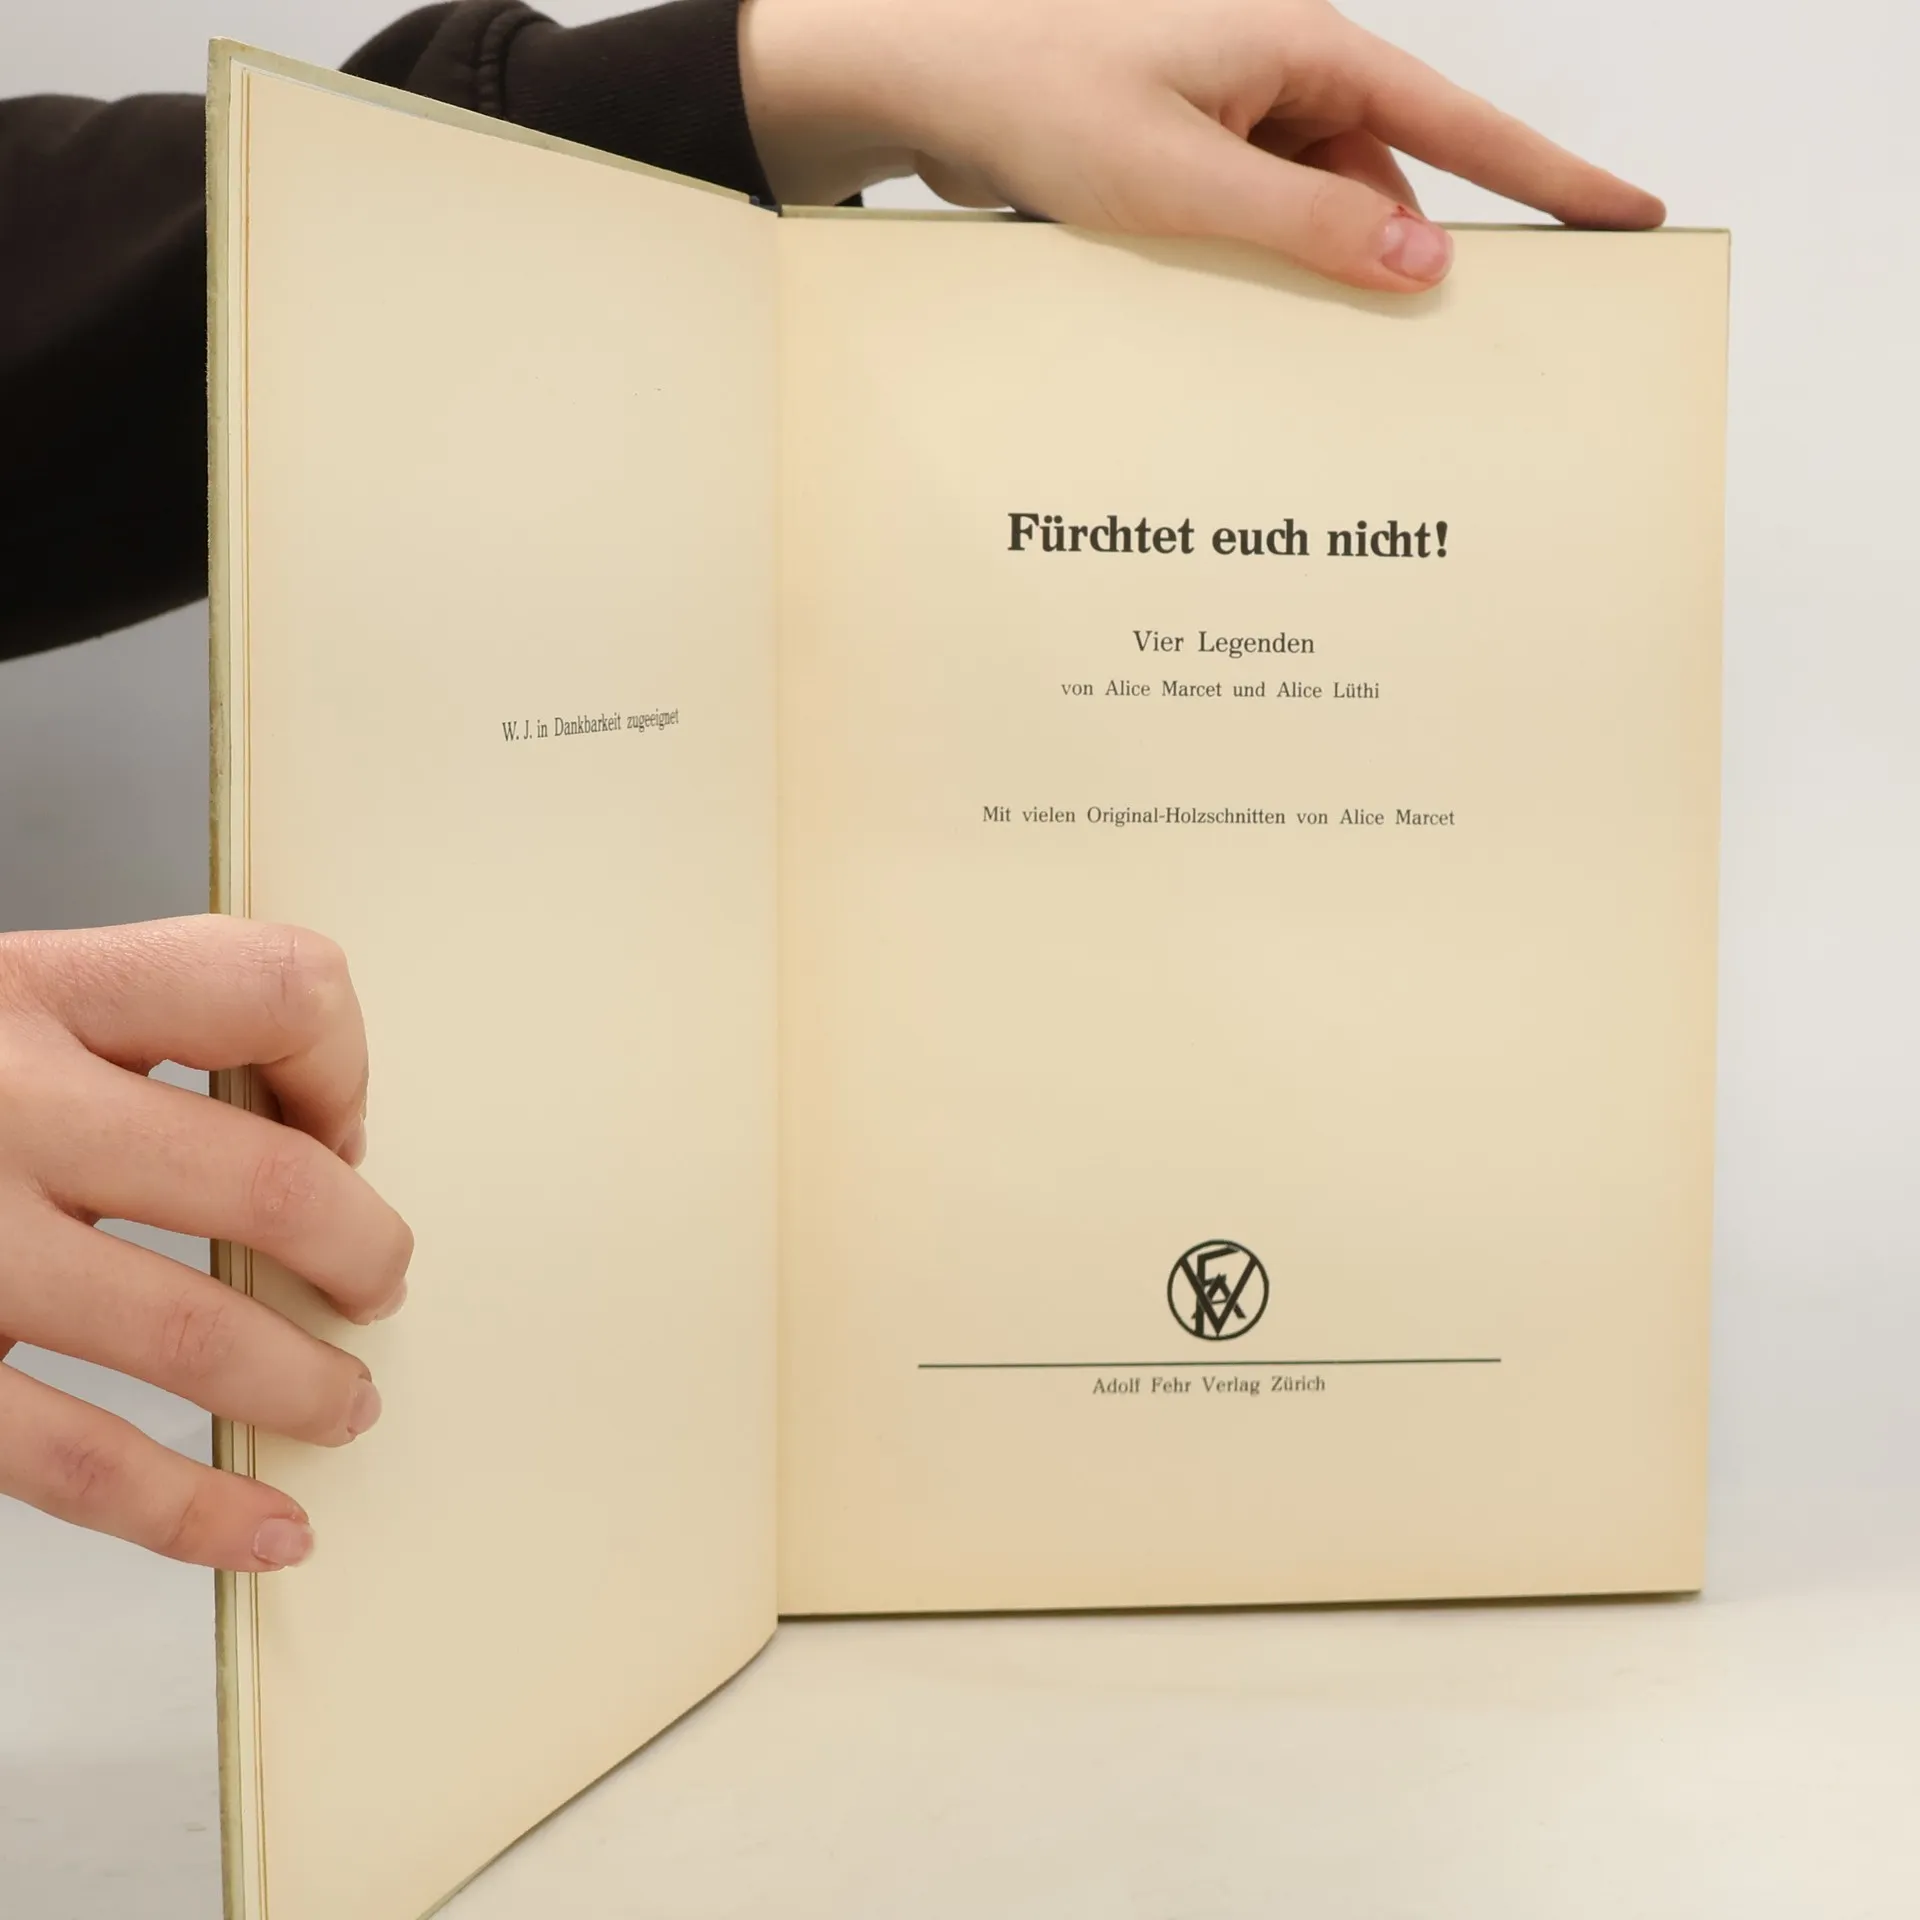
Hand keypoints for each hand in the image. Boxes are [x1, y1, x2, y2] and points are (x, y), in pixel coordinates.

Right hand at [0, 918, 410, 1570]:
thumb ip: (129, 1033)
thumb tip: (319, 1134)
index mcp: (34, 991)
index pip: (273, 989)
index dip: (342, 1063)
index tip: (340, 1124)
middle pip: (266, 1181)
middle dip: (362, 1248)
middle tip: (377, 1281)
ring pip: (193, 1336)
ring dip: (303, 1385)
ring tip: (345, 1402)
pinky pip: (75, 1464)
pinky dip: (192, 1513)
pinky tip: (262, 1529)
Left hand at [739, 0, 1663, 290]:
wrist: (924, 81)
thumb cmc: (1037, 96)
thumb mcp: (1182, 176)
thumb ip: (1309, 222)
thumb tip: (1423, 256)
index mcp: (1302, 51)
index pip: (1458, 123)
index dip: (1548, 176)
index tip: (1628, 215)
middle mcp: (1278, 77)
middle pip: (1383, 182)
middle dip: (1399, 260)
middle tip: (1444, 347)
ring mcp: (1231, 119)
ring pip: (1312, 214)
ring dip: (1308, 278)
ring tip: (1286, 342)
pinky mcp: (1186, 157)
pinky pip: (1251, 223)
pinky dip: (1252, 272)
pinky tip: (1228, 319)